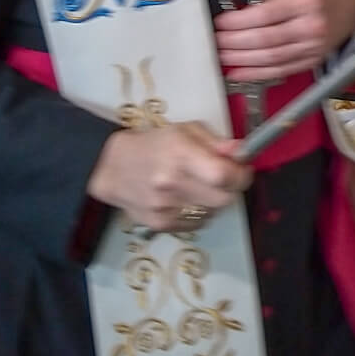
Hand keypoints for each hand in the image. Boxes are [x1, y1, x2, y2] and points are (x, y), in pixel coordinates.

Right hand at [86, 122, 252, 231]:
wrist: (112, 167)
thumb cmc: (154, 144)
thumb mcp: (185, 131)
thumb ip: (215, 142)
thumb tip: (241, 152)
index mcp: (181, 155)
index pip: (223, 175)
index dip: (241, 175)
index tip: (242, 170)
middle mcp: (173, 184)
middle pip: (223, 199)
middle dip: (230, 189)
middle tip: (223, 179)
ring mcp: (165, 208)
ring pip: (211, 212)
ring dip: (213, 201)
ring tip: (199, 187)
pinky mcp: (160, 224)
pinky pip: (195, 223)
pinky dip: (198, 213)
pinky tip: (185, 199)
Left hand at [214, 0, 354, 82]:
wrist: (352, 2)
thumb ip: (268, 2)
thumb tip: (242, 19)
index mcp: (306, 2)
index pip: (265, 16)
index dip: (239, 23)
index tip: (221, 23)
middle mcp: (311, 27)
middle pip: (267, 41)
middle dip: (237, 44)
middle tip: (218, 42)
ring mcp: (313, 47)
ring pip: (272, 59)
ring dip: (243, 61)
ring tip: (224, 57)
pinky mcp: (312, 61)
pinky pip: (281, 71)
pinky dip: (258, 74)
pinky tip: (241, 72)